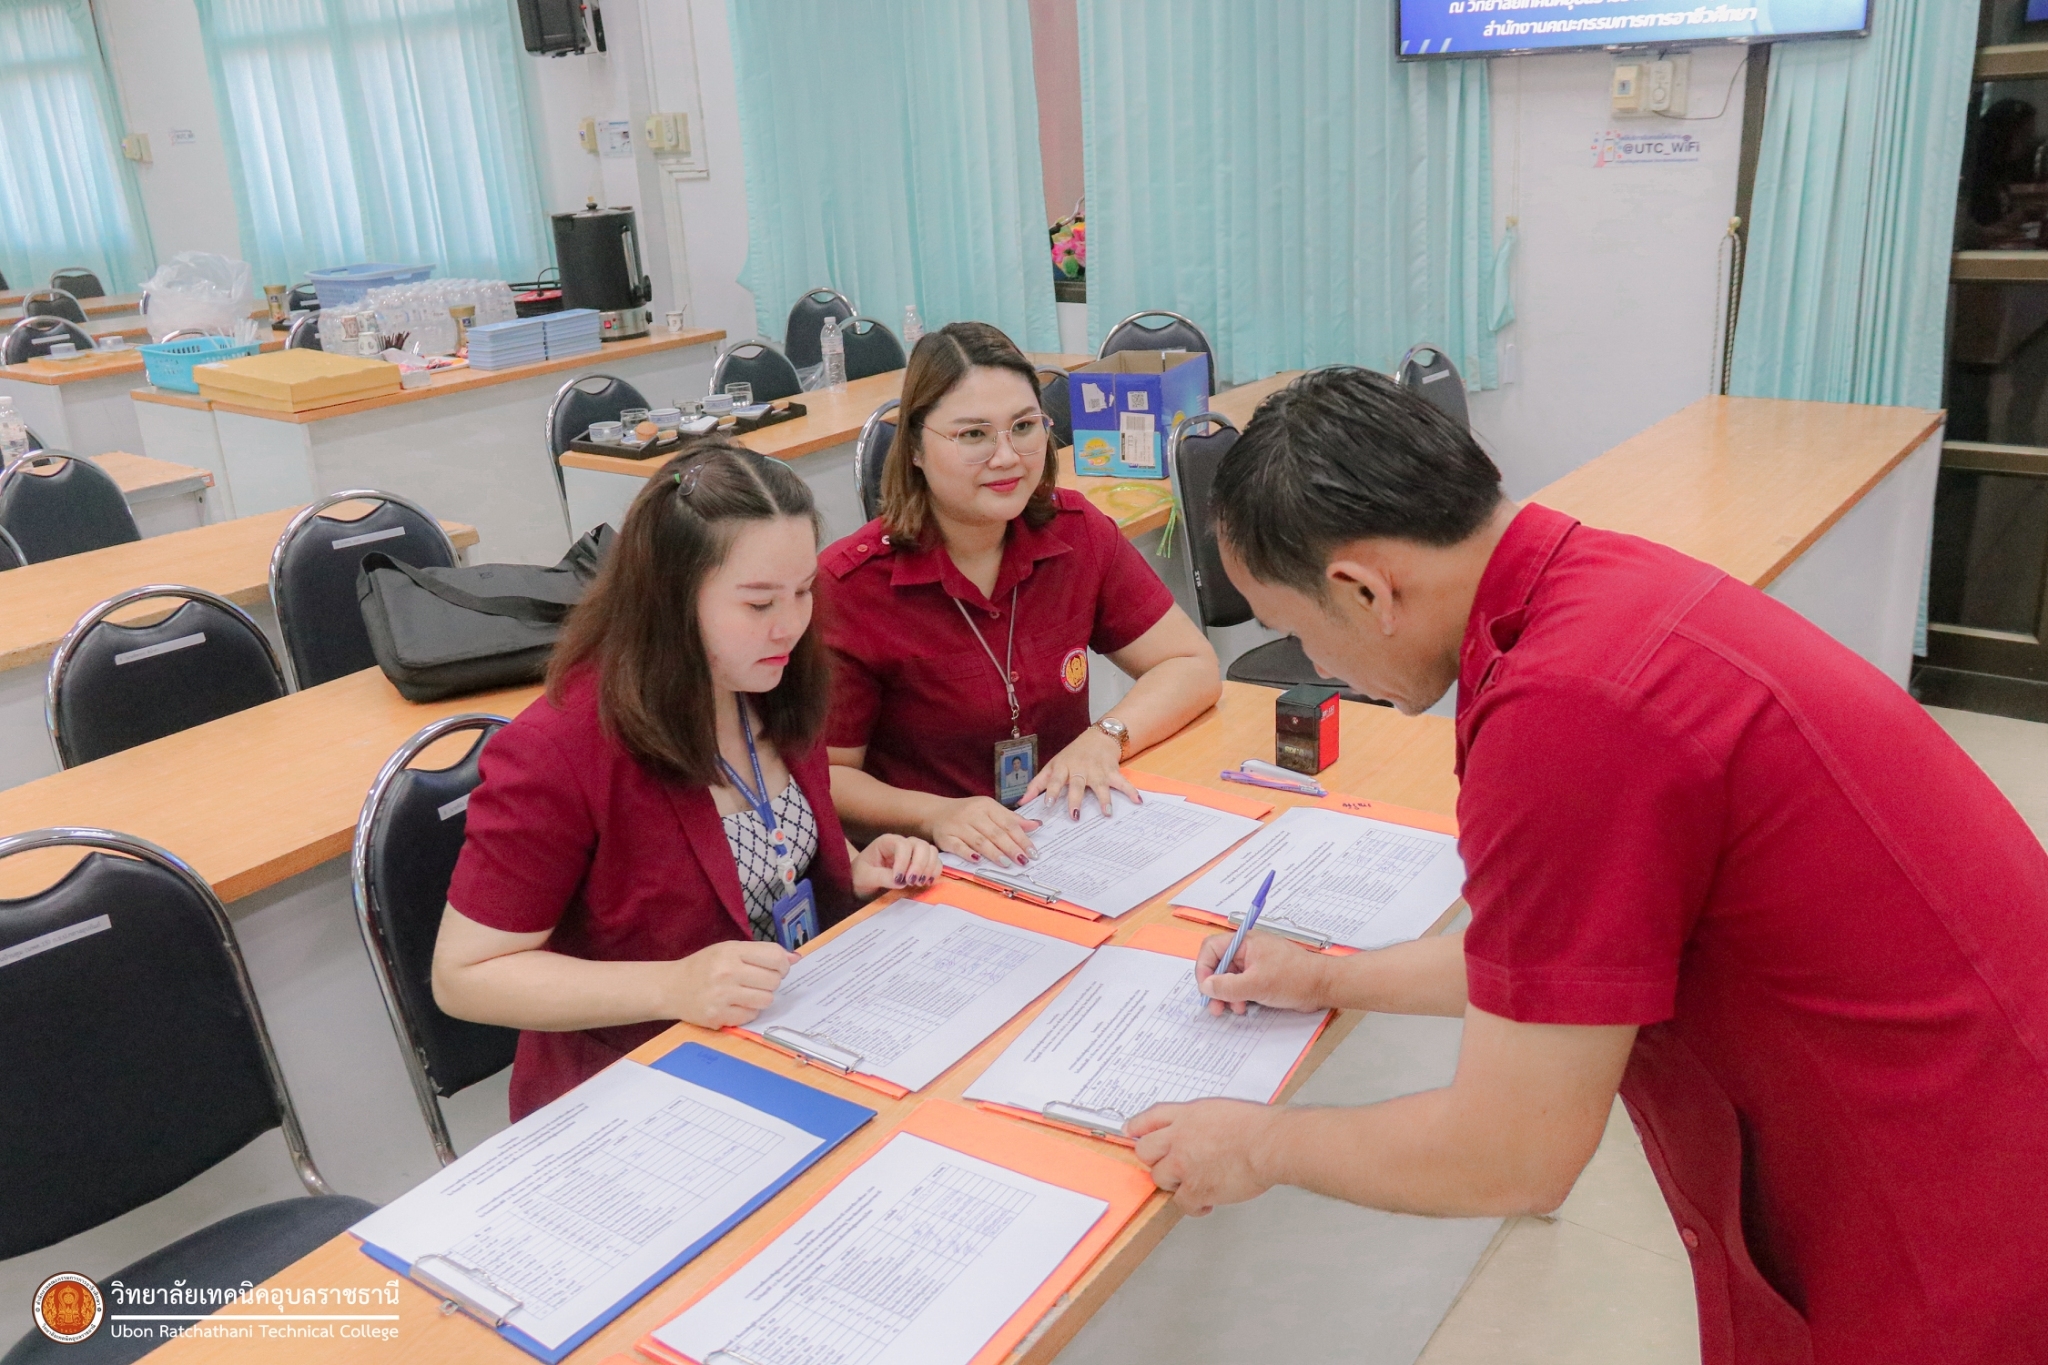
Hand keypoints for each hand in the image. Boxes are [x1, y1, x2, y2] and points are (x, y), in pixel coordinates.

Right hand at [667, 940, 798, 1027]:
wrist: (670, 988)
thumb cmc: (703, 967)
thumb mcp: (729, 950)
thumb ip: (761, 953)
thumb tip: (795, 958)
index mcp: (731, 951)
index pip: (775, 956)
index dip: (783, 964)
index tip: (778, 968)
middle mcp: (727, 972)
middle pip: (774, 980)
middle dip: (771, 982)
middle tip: (758, 982)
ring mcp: (722, 996)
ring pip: (766, 1000)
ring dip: (761, 998)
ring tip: (747, 993)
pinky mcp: (718, 1016)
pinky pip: (751, 1015)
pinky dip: (748, 1011)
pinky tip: (735, 1004)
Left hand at [852, 833, 942, 894]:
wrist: (862, 883)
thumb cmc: (860, 877)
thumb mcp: (865, 878)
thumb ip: (881, 877)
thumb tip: (901, 882)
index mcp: (886, 843)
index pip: (902, 845)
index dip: (903, 861)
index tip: (898, 880)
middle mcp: (902, 844)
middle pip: (920, 845)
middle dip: (919, 865)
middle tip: (911, 882)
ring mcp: (913, 852)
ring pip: (931, 851)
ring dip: (929, 868)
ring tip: (919, 883)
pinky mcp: (920, 863)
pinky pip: (935, 862)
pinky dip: (934, 872)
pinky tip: (926, 883)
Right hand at [928, 796, 1040, 866]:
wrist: (935, 813)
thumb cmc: (967, 814)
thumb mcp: (989, 811)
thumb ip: (1011, 819)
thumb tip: (1036, 825)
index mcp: (986, 805)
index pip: (1008, 823)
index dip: (1022, 838)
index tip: (1033, 852)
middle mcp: (972, 814)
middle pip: (996, 833)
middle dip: (1011, 848)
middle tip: (1024, 860)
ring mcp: (958, 825)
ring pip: (979, 841)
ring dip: (994, 853)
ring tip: (1007, 864)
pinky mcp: (946, 837)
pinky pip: (958, 847)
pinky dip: (968, 854)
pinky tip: (978, 861)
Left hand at [1023, 726, 1138, 818]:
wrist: (1099, 736)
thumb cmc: (1072, 754)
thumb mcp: (1053, 765)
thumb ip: (1038, 784)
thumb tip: (1021, 802)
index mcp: (1064, 767)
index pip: (1055, 779)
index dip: (1051, 791)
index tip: (1048, 804)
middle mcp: (1080, 768)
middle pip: (1077, 784)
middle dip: (1076, 799)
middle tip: (1075, 815)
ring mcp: (1098, 770)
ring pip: (1101, 785)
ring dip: (1104, 799)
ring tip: (1107, 813)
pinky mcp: (1112, 771)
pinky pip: (1122, 782)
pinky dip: (1131, 791)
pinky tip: (1138, 801)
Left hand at [1127, 1099, 1282, 1215]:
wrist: (1267, 1144)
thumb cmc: (1256, 1126)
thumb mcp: (1220, 1110)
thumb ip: (1200, 1120)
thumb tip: (1198, 1132)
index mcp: (1187, 1115)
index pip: (1149, 1118)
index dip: (1137, 1127)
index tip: (1130, 1132)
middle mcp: (1179, 1137)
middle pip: (1145, 1151)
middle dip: (1154, 1159)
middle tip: (1168, 1166)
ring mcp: (1183, 1164)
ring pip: (1160, 1178)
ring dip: (1174, 1183)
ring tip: (1193, 1183)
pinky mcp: (1194, 1189)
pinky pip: (1181, 1203)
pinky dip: (1194, 1206)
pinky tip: (1206, 1203)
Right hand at [1195, 931, 1331, 1015]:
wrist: (1323, 986)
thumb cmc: (1294, 978)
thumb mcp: (1256, 984)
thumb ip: (1227, 986)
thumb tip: (1206, 987)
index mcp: (1245, 942)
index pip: (1211, 948)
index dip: (1204, 968)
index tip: (1206, 988)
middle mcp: (1247, 950)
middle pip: (1218, 965)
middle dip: (1215, 986)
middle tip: (1214, 1007)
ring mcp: (1255, 963)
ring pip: (1230, 977)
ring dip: (1227, 994)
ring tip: (1232, 1009)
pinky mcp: (1263, 976)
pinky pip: (1242, 984)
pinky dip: (1239, 996)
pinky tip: (1243, 1007)